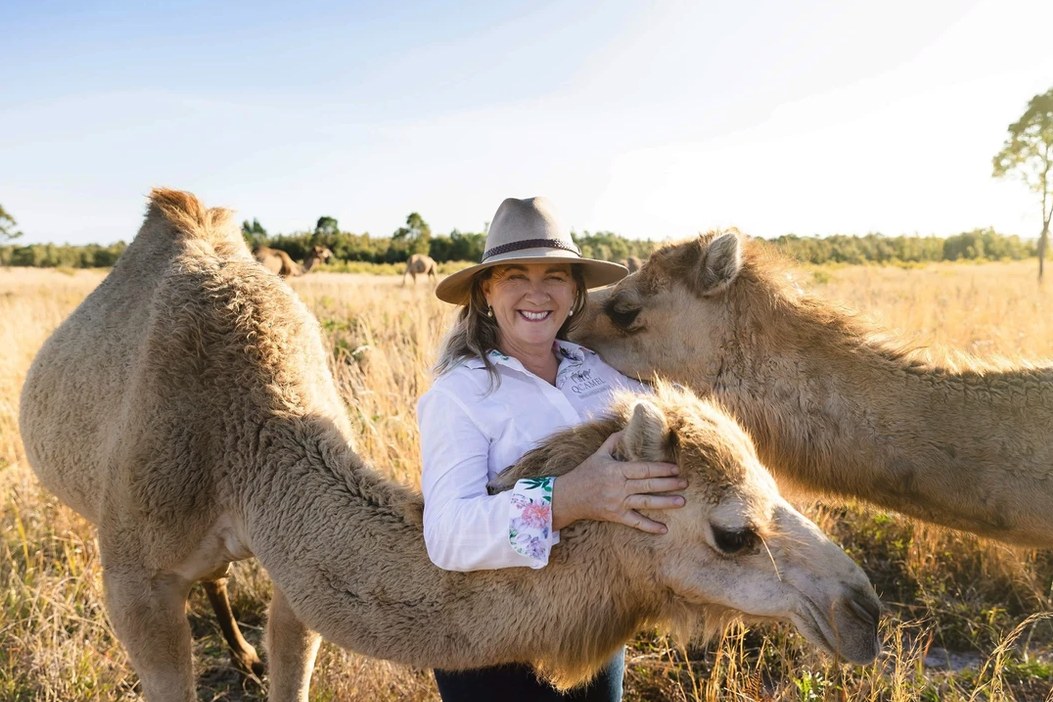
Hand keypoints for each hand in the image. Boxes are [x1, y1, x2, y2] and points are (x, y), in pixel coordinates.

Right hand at [551, 431, 686, 533]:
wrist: (568, 497)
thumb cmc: (584, 473)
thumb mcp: (598, 455)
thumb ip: (614, 442)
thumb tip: (627, 428)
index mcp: (616, 471)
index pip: (643, 469)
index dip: (660, 469)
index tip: (675, 468)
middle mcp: (619, 487)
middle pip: (648, 485)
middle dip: (669, 484)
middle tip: (685, 483)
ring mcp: (618, 503)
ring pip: (645, 503)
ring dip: (665, 503)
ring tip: (682, 502)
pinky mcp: (615, 516)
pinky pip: (635, 523)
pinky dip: (649, 526)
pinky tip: (664, 529)